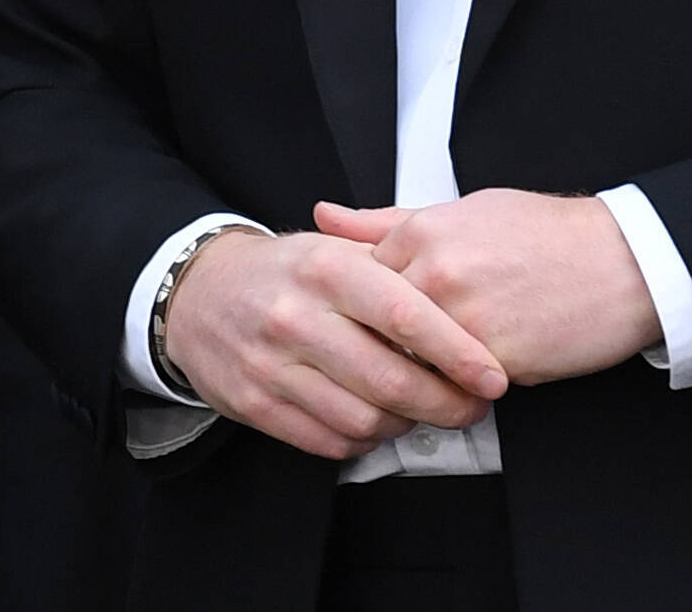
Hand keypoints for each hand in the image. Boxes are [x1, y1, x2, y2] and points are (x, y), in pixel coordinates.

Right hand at [160, 227, 507, 460]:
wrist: (197, 292)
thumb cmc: (284, 273)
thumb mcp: (334, 249)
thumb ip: (396, 270)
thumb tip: (464, 302)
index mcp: (325, 269)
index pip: (403, 315)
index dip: (457, 352)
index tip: (493, 376)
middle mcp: (296, 317)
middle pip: (389, 380)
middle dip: (445, 403)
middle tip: (471, 405)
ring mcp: (272, 365)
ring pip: (363, 420)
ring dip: (406, 425)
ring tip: (421, 411)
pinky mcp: (255, 404)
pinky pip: (329, 442)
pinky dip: (364, 441)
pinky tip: (376, 421)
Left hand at [315, 190, 659, 384]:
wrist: (622, 262)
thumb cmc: (546, 234)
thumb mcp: (464, 210)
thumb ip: (387, 221)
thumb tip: (325, 216)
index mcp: (422, 233)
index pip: (357, 282)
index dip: (363, 307)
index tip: (366, 319)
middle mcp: (435, 275)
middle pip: (376, 328)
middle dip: (379, 344)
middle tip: (386, 354)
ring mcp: (463, 321)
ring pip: (410, 363)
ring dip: (414, 371)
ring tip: (430, 368)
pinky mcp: (493, 363)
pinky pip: (453, 387)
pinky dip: (455, 388)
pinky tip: (468, 378)